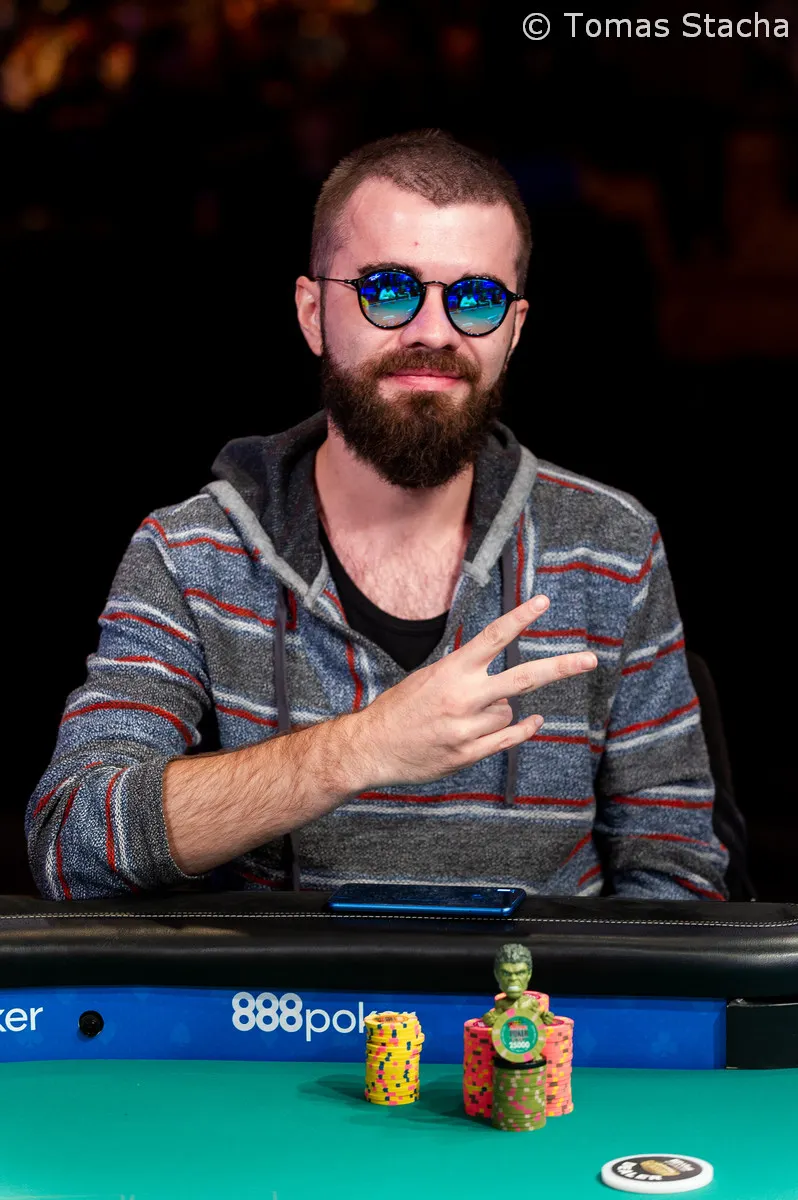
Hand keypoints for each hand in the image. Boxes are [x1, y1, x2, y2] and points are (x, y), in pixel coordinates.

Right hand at [351, 594, 596, 787]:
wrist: (372, 747)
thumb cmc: (400, 708)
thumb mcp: (427, 677)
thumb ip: (464, 674)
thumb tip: (503, 685)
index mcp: (451, 671)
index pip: (493, 638)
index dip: (520, 619)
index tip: (543, 603)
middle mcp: (463, 697)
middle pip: (522, 677)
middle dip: (559, 667)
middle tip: (590, 659)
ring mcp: (467, 727)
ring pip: (509, 711)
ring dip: (498, 710)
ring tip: (465, 715)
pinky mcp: (468, 753)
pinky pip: (509, 738)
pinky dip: (523, 728)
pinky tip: (533, 721)